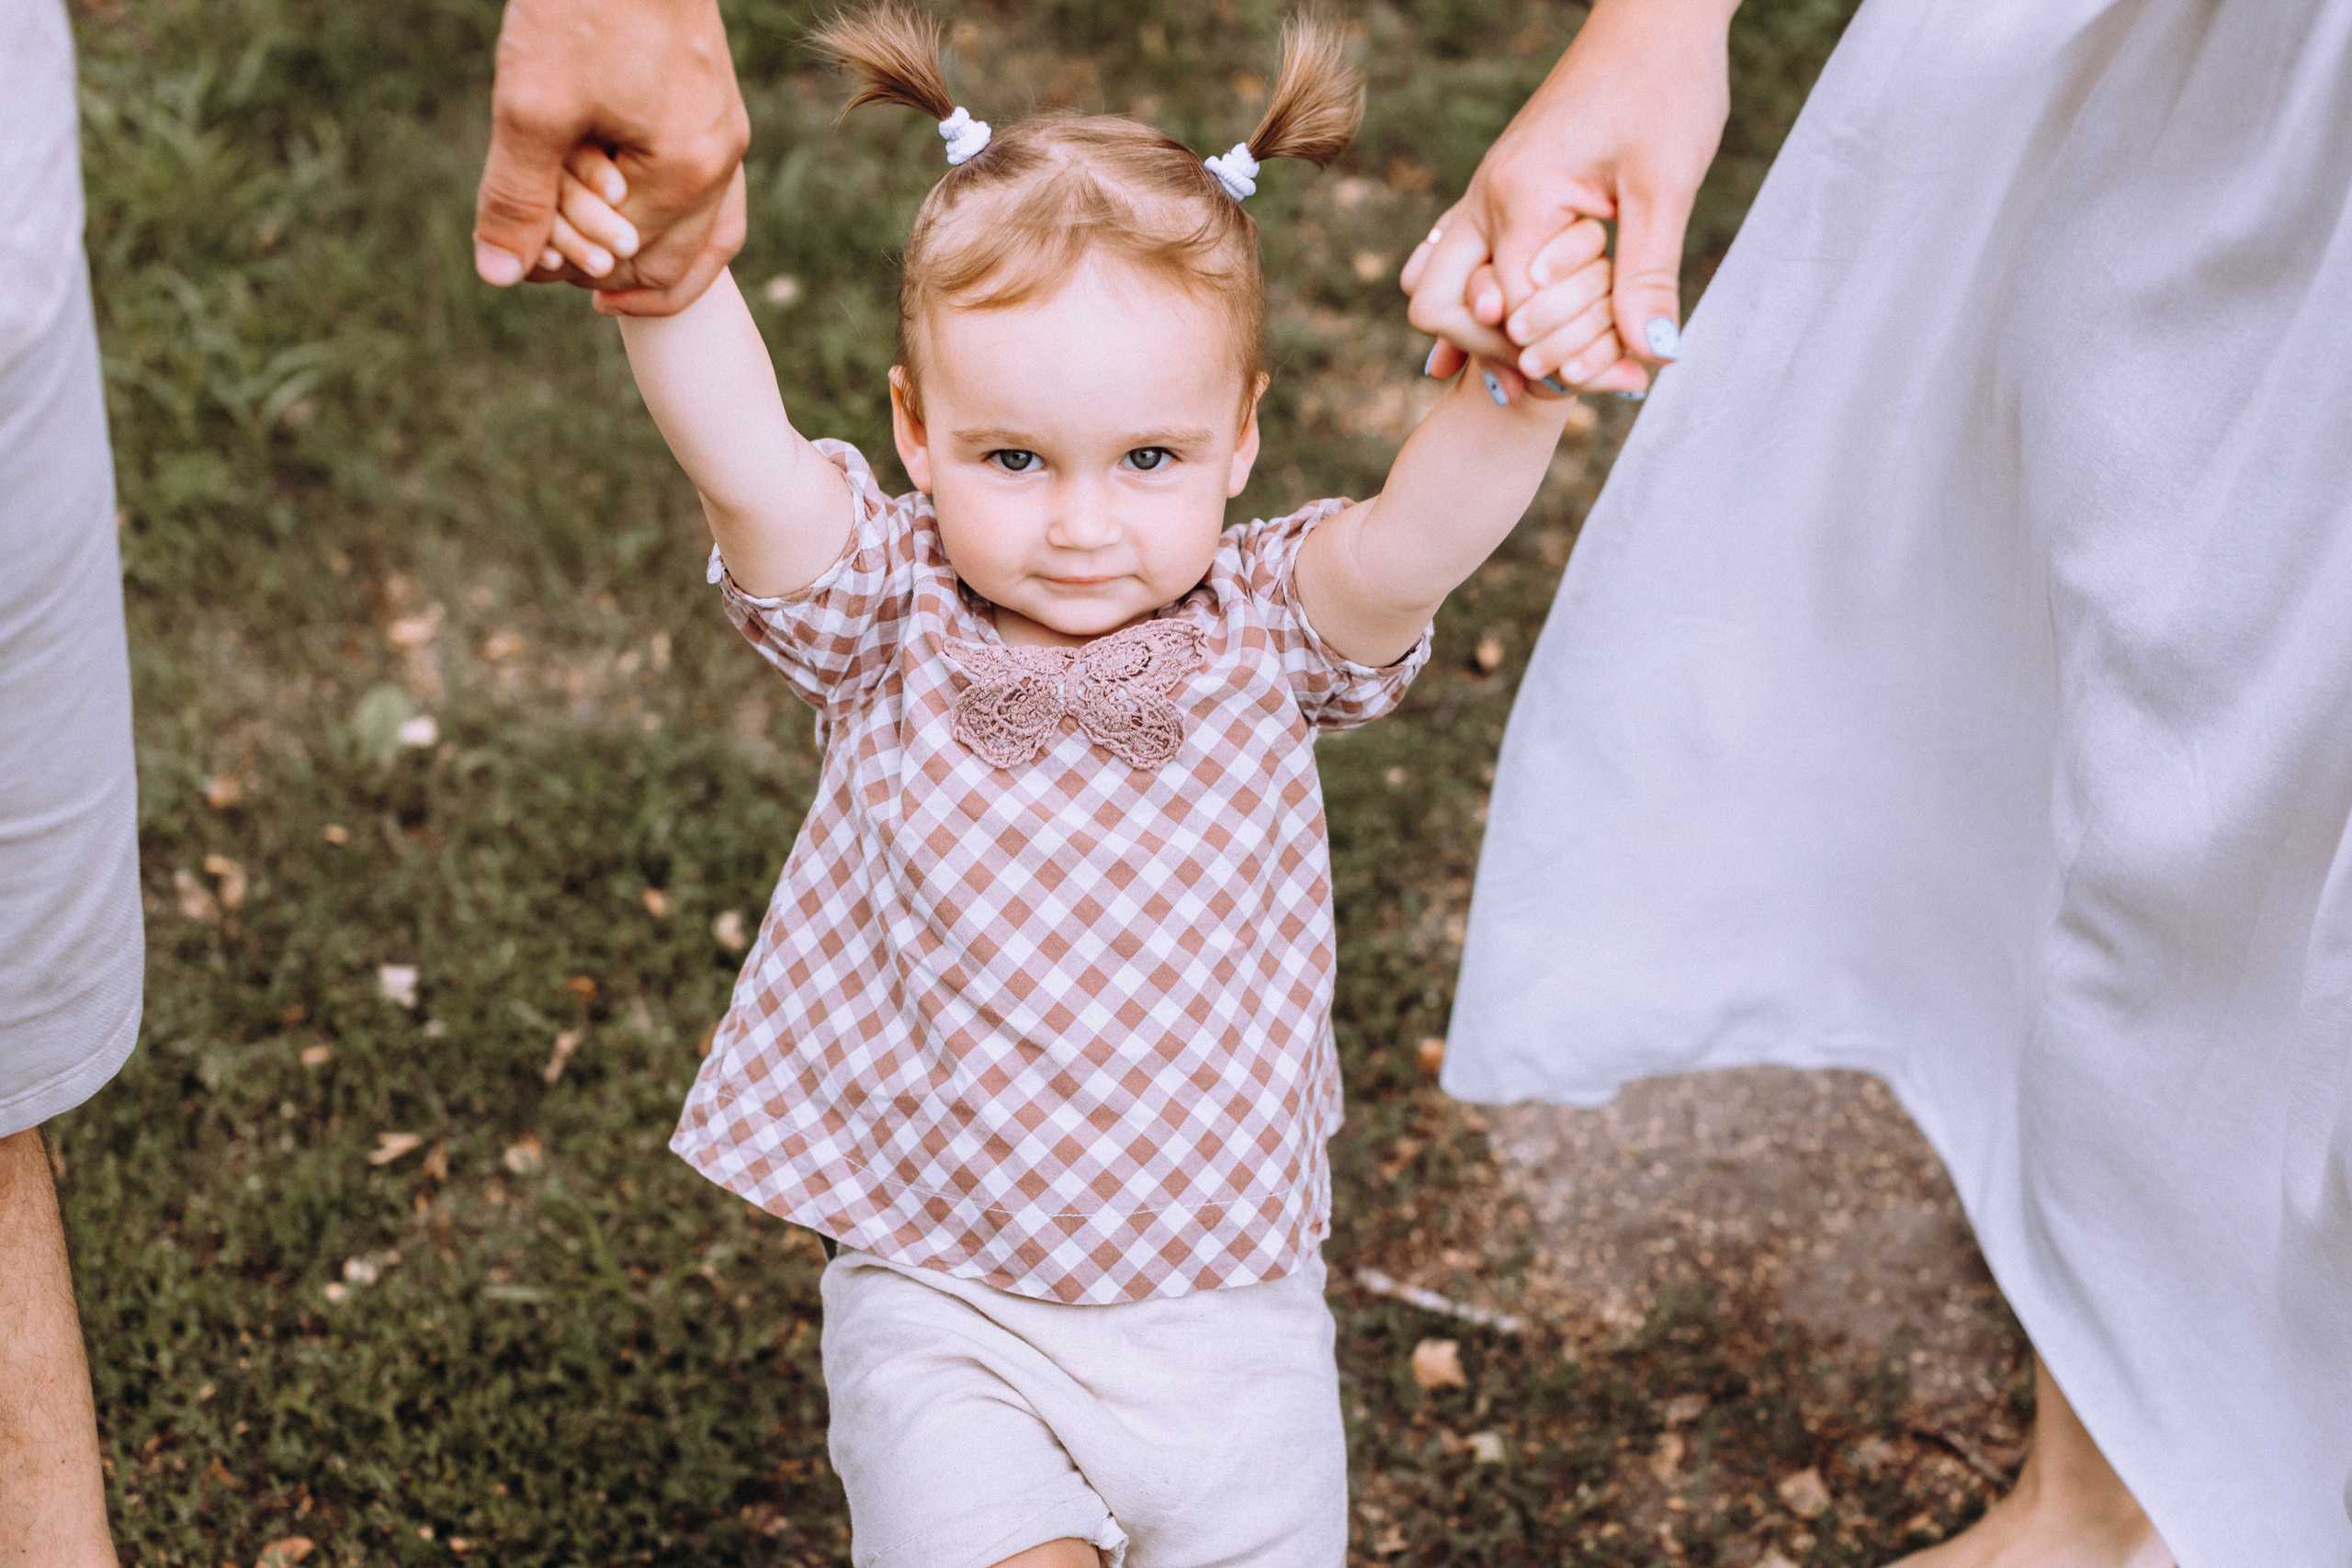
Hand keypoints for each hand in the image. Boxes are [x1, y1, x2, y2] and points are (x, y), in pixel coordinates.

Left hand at [473, 0, 750, 317]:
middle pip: (671, 261)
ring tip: (600, 272)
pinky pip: (713, 197)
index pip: (624, 260)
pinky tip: (634, 219)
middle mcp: (722, 162)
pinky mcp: (718, 110)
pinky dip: (675, 223)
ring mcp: (727, 136)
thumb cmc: (581, 5)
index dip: (566, 267)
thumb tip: (500, 277)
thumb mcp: (531, 105)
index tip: (521, 254)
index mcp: (687, 172)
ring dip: (650, 258)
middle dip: (610, 269)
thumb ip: (517, 196)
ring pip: (705, 237)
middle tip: (552, 269)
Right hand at [1402, 0, 1738, 392]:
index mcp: (1519, 199)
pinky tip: (1514, 335)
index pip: (1507, 318)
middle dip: (1499, 356)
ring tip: (1544, 367)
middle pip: (1440, 308)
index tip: (1621, 385)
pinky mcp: (1502, 186)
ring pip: (1439, 283)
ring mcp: (1486, 190)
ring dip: (1485, 332)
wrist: (1654, 14)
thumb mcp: (1666, 187)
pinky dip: (1482, 301)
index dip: (1560, 361)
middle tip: (1571, 379)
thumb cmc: (1666, 86)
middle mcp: (1486, 197)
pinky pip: (1462, 256)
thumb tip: (1653, 357)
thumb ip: (1648, 275)